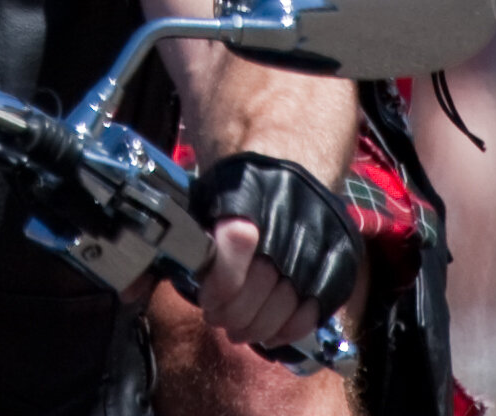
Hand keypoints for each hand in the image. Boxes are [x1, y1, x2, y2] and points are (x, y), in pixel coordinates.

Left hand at [193, 151, 359, 352]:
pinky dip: (290, 329)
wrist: (291, 163)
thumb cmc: (240, 189)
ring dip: (257, 328)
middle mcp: (289, 215)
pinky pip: (316, 308)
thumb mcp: (207, 197)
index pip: (235, 246)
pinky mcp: (341, 257)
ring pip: (286, 304)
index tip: (208, 298)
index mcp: (249, 194)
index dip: (219, 284)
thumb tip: (155, 286)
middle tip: (219, 320)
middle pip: (260, 285)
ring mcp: (320, 238)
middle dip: (232, 314)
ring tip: (241, 329)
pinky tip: (271, 331)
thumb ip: (189, 238)